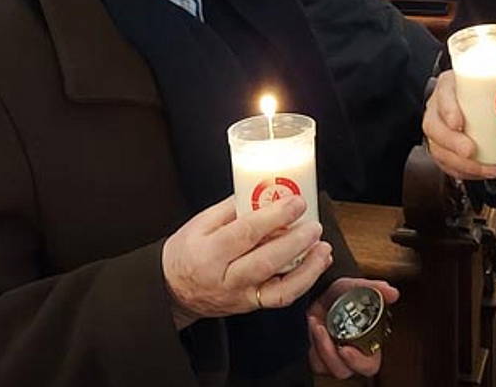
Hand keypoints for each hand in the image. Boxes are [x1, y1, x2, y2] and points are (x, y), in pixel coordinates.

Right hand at [162, 195, 332, 329]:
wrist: (173, 290)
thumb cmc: (187, 253)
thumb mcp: (200, 223)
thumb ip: (232, 208)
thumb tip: (263, 191)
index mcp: (210, 253)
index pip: (245, 233)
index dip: (274, 217)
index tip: (296, 202)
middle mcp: (226, 279)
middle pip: (266, 263)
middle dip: (296, 243)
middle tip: (314, 225)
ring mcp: (241, 296)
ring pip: (280, 291)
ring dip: (308, 269)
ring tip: (322, 248)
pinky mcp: (252, 305)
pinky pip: (281, 298)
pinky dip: (303, 281)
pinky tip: (315, 263)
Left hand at [307, 278, 399, 378]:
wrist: (318, 291)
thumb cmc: (341, 293)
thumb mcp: (355, 287)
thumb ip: (375, 289)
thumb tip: (393, 293)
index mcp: (365, 344)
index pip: (369, 364)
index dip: (359, 362)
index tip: (346, 350)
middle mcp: (349, 353)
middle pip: (344, 371)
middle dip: (332, 357)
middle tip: (325, 335)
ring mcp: (331, 355)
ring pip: (326, 367)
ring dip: (321, 347)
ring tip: (317, 326)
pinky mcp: (316, 354)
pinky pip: (313, 360)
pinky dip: (312, 345)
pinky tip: (311, 326)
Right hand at [422, 70, 495, 180]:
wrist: (472, 99)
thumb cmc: (485, 91)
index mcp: (451, 86)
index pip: (442, 93)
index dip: (447, 109)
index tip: (458, 122)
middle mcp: (438, 107)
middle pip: (433, 126)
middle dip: (452, 142)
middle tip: (471, 151)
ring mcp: (438, 128)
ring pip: (437, 148)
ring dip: (461, 164)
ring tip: (487, 169)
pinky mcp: (442, 147)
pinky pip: (445, 163)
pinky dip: (463, 172)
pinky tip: (482, 174)